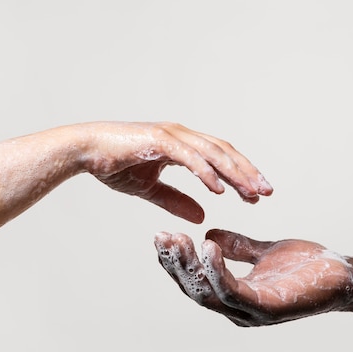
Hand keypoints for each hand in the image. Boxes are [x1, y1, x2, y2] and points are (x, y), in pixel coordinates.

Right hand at [81, 122, 272, 222]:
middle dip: (248, 172)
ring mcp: (172, 135)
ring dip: (234, 173)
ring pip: (213, 153)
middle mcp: (182, 135)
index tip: (257, 195)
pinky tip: (219, 190)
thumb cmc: (114, 165)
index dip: (241, 175)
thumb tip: (202, 216)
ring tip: (251, 193)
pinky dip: (206, 172)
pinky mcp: (159, 141)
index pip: (221, 157)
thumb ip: (177, 200)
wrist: (85, 151)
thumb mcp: (151, 188)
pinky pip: (189, 158)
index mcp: (182, 144)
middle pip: (225, 153)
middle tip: (267, 193)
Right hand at [154, 229, 352, 325]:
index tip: (163, 236)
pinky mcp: (267, 309)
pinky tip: (208, 246)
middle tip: (161, 237)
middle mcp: (238, 310)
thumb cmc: (307, 267)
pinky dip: (217, 269)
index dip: (177, 262)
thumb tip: (208, 233)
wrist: (343, 276)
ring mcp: (251, 313)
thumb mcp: (264, 251)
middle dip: (175, 264)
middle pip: (195, 290)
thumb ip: (238, 247)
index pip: (197, 281)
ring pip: (208, 292)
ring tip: (178, 240)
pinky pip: (233, 290)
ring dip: (189, 266)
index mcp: (236, 297)